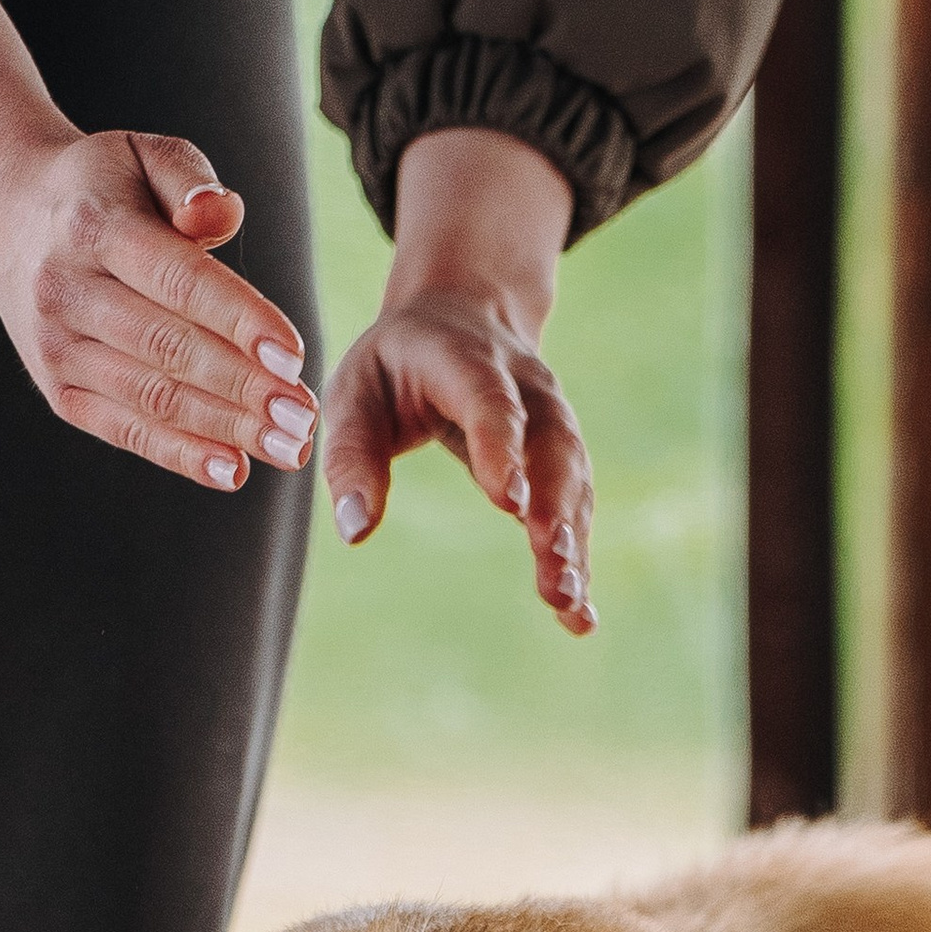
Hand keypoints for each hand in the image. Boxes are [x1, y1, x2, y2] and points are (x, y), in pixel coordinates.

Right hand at [0, 0, 314, 492]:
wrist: (7, 222)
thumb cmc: (103, 186)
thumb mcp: (143, 154)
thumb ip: (189, 179)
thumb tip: (219, 216)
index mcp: (93, 227)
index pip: (177, 279)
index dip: (237, 318)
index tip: (293, 353)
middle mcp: (66, 292)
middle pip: (166, 348)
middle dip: (242, 388)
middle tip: (303, 415)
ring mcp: (57, 349)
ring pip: (150, 397)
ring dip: (224, 429)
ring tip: (289, 447)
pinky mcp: (59, 392)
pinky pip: (126, 431)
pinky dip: (181, 455)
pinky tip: (235, 470)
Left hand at [322, 129, 594, 632]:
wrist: (463, 316)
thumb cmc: (394, 365)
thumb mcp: (354, 393)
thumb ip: (352, 457)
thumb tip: (354, 532)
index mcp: (465, 360)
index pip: (490, 401)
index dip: (502, 447)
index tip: (510, 502)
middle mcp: (525, 387)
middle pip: (550, 445)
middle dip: (555, 506)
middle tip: (551, 564)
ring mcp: (552, 420)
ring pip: (573, 480)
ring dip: (572, 543)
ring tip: (566, 603)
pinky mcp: (561, 457)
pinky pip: (575, 506)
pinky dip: (577, 558)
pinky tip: (578, 615)